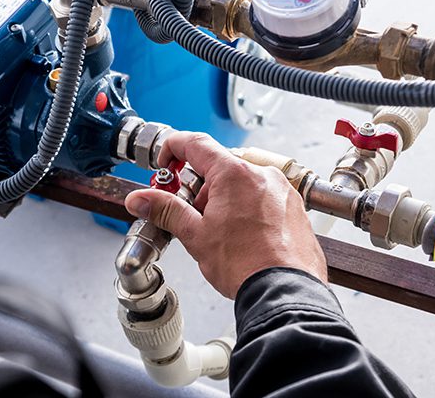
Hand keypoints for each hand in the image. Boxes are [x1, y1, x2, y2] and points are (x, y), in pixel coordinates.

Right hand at [124, 132, 327, 298]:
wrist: (284, 291)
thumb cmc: (245, 264)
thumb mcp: (195, 234)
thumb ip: (165, 210)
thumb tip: (140, 199)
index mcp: (234, 174)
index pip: (195, 143)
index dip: (173, 149)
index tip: (165, 164)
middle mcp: (262, 175)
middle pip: (220, 166)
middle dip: (199, 186)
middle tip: (190, 212)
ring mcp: (281, 190)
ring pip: (243, 182)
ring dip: (224, 198)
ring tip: (219, 232)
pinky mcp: (294, 207)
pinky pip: (264, 196)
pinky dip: (248, 207)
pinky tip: (242, 235)